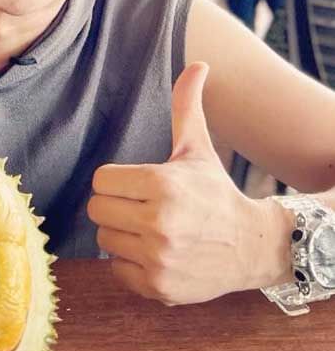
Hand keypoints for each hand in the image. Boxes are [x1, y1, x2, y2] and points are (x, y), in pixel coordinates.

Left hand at [88, 62, 277, 304]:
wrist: (253, 246)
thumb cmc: (215, 192)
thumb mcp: (198, 149)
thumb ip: (187, 106)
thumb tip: (198, 63)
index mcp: (162, 184)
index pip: (101, 180)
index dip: (117, 180)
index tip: (136, 184)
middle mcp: (159, 222)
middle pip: (97, 209)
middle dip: (116, 206)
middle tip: (141, 206)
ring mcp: (158, 258)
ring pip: (105, 240)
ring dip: (122, 235)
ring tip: (150, 230)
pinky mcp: (158, 287)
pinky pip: (117, 270)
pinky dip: (131, 264)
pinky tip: (155, 254)